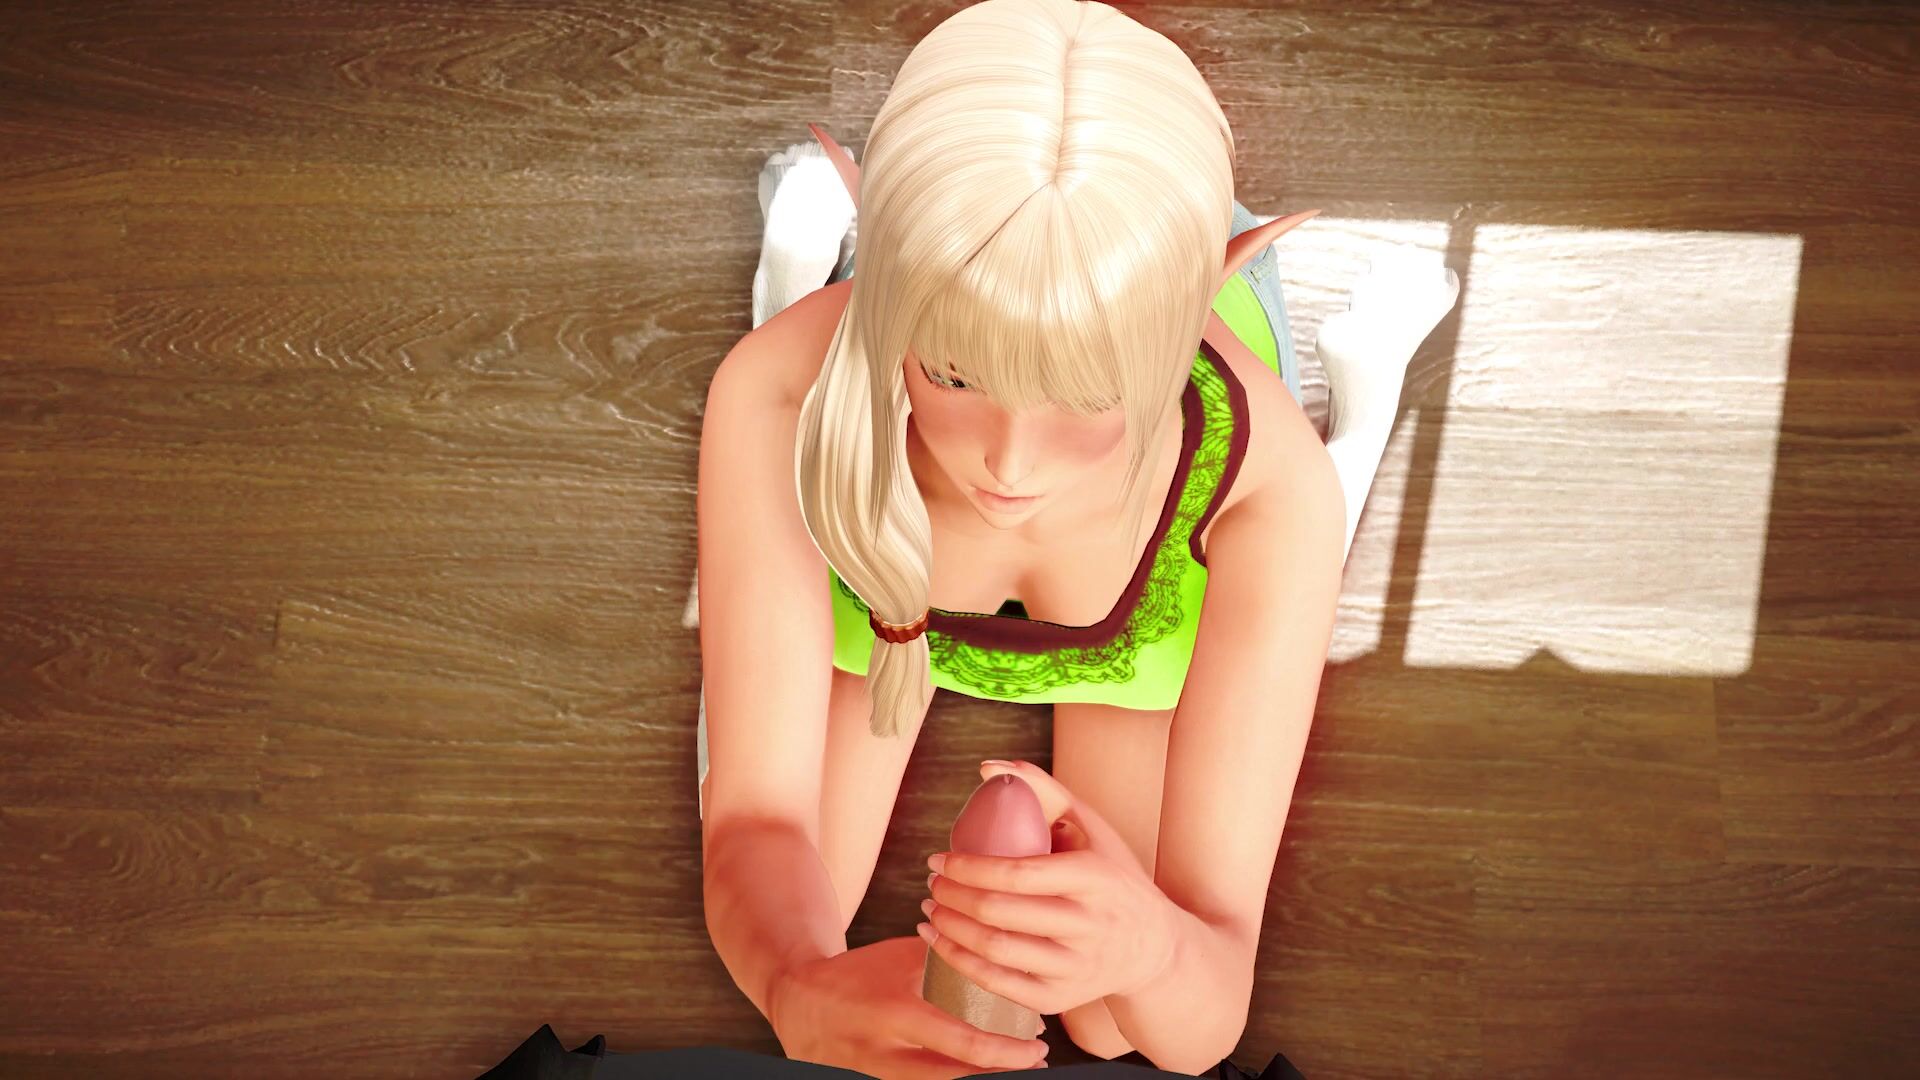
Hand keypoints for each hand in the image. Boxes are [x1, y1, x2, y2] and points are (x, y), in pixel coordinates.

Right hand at [769, 934, 1051, 1078]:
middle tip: (1037, 1064)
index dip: (1008, 1053)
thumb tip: (1003, 958)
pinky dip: (950, 1077)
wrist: (797, 1002)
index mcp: (896, 1016)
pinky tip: (973, 1070)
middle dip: (1001, 1076)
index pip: (964, 1046)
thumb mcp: (899, 958)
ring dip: (978, 1079)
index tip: (1039, 1045)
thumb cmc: (856, 974)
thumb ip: (946, 959)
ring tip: (1012, 1069)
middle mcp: (885, 1055)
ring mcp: (874, 1077)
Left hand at [917, 760, 1178, 1016]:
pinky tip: (939, 940)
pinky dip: (958, 962)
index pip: (1019, 873)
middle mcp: (1089, 926)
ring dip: (949, 929)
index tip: (939, 858)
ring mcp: (1075, 967)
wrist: (1152, 948)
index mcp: (1096, 878)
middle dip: (952, 896)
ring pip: (995, 951)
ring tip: (931, 908)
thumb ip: (1045, 791)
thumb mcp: (1093, 828)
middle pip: (1000, 914)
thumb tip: (987, 768)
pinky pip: (998, 984)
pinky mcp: (1060, 998)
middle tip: (932, 883)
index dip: (969, 867)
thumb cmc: (1112, 877)